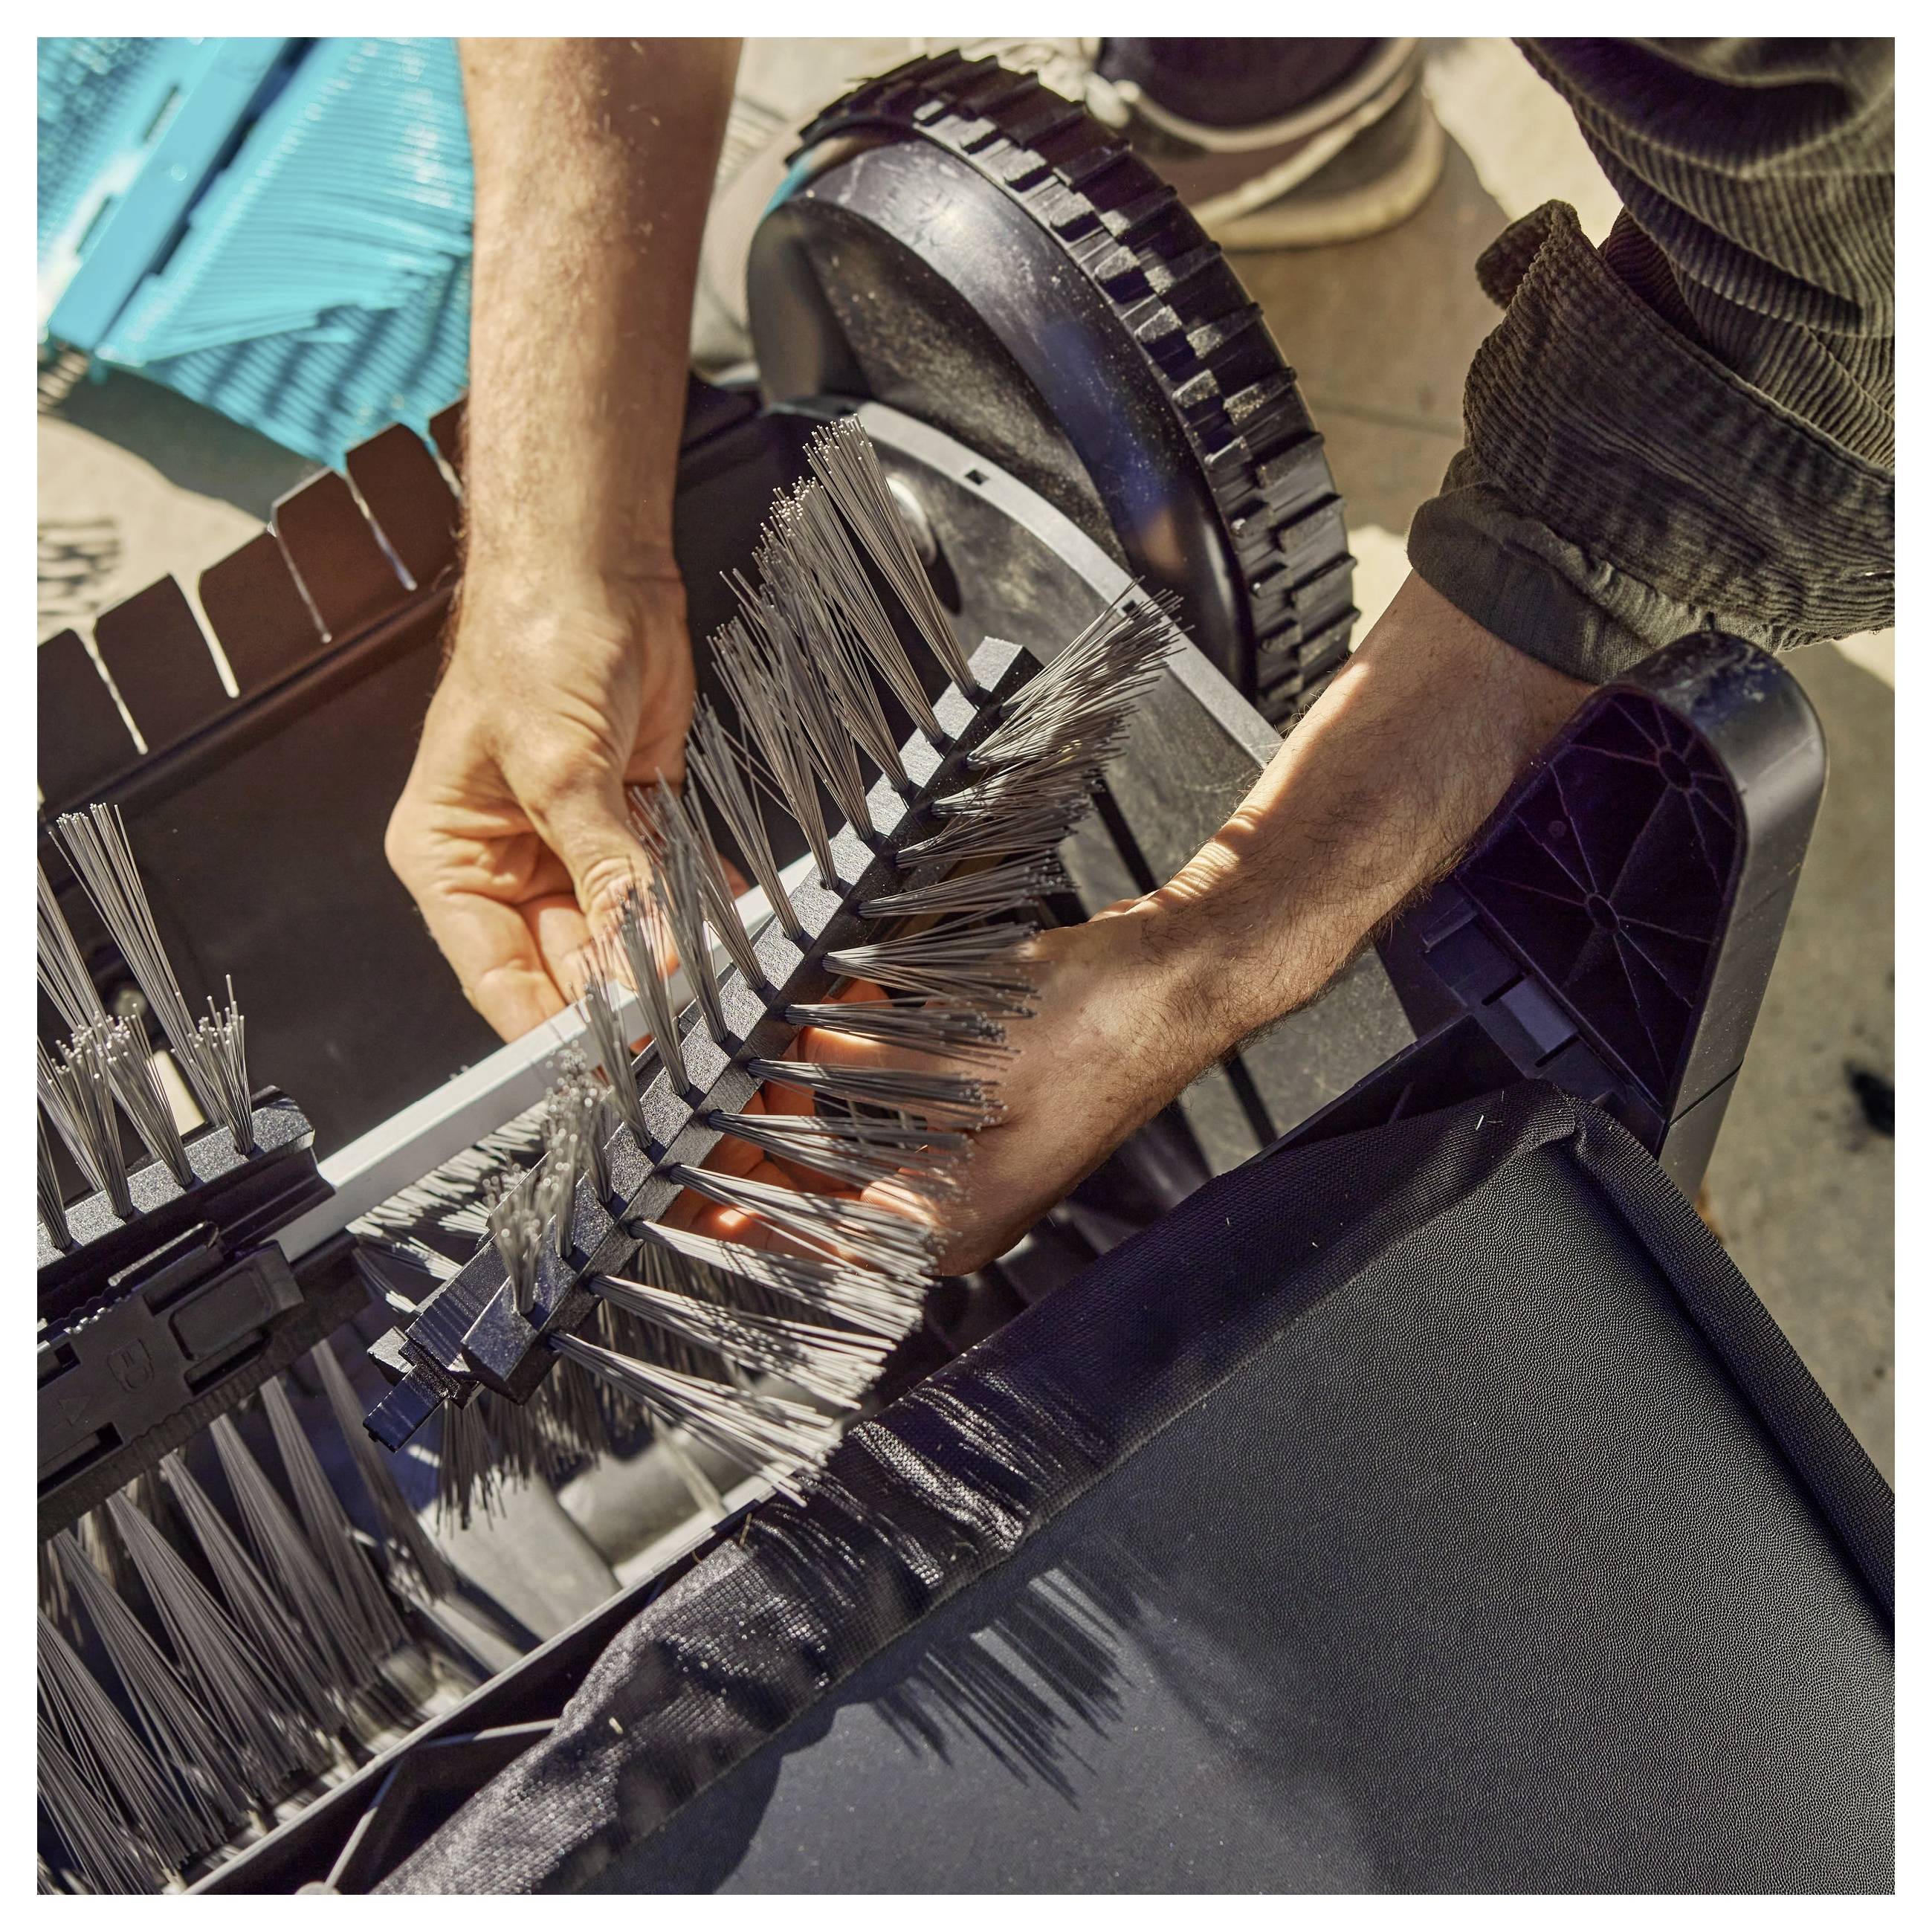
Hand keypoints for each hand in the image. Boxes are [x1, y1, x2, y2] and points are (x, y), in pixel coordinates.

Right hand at [386, 567, 695, 1039]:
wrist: (592, 566)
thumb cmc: (531, 642)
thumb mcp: (558, 766)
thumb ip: (602, 866)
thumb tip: (637, 955)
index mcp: (450, 858)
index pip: (496, 975)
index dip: (549, 1026)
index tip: (607, 1063)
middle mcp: (508, 864)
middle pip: (568, 964)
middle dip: (624, 994)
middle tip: (681, 1027)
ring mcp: (573, 847)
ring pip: (623, 932)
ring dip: (666, 957)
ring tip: (713, 987)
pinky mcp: (632, 822)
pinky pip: (664, 888)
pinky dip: (696, 912)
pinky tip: (730, 939)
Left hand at [674, 899, 1236, 1276]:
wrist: (1184, 978)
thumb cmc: (1103, 1026)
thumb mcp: (963, 1045)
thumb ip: (861, 1060)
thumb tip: (786, 1051)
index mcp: (949, 1219)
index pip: (811, 1242)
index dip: (733, 1217)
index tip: (669, 1193)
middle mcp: (956, 1206)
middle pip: (825, 1192)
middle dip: (760, 1139)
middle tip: (702, 1093)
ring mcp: (973, 1162)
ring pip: (855, 1144)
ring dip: (805, 1097)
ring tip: (755, 1050)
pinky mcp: (985, 1115)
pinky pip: (894, 1104)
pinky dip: (858, 1067)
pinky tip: (839, 1017)